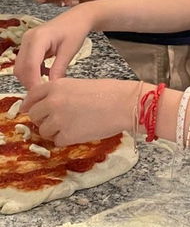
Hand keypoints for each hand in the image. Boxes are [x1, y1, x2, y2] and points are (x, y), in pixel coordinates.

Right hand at [14, 4, 96, 88]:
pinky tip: (47, 73)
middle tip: (46, 92)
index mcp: (38, 38)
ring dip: (31, 78)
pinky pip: (25, 63)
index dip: (34, 82)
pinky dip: (33, 72)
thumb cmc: (75, 31)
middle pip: (21, 68)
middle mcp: (28, 39)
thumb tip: (51, 87)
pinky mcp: (28, 46)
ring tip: (48, 82)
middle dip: (31, 82)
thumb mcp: (69, 51)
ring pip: (21, 67)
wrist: (77, 18)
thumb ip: (59, 69)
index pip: (30, 65)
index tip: (43, 94)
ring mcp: (26, 42)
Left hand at [20, 77, 136, 145]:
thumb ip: (60, 93)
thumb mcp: (78, 84)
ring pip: (44, 131)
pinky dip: (66, 139)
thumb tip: (47, 106)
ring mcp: (58, 120)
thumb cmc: (108, 92)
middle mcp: (52, 102)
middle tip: (56, 121)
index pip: (31, 96)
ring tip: (72, 126)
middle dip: (42, 119)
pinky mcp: (67, 135)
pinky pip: (57, 141)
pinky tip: (79, 132)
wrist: (124, 104)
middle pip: (34, 115)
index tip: (29, 109)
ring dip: (54, 131)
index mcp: (56, 86)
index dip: (30, 104)